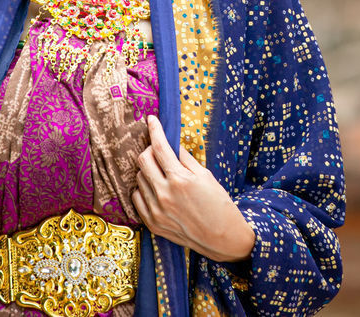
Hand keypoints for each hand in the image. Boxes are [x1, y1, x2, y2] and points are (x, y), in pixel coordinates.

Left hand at [132, 114, 255, 263]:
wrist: (223, 238)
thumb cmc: (219, 205)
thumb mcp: (205, 176)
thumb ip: (185, 159)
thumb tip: (172, 145)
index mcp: (180, 180)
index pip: (160, 147)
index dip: (154, 130)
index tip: (151, 120)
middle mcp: (164, 195)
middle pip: (143, 160)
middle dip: (149, 149)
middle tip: (159, 150)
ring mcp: (156, 211)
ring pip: (139, 178)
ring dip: (148, 171)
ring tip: (163, 174)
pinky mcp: (152, 223)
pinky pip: (137, 198)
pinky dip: (143, 190)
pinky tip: (156, 189)